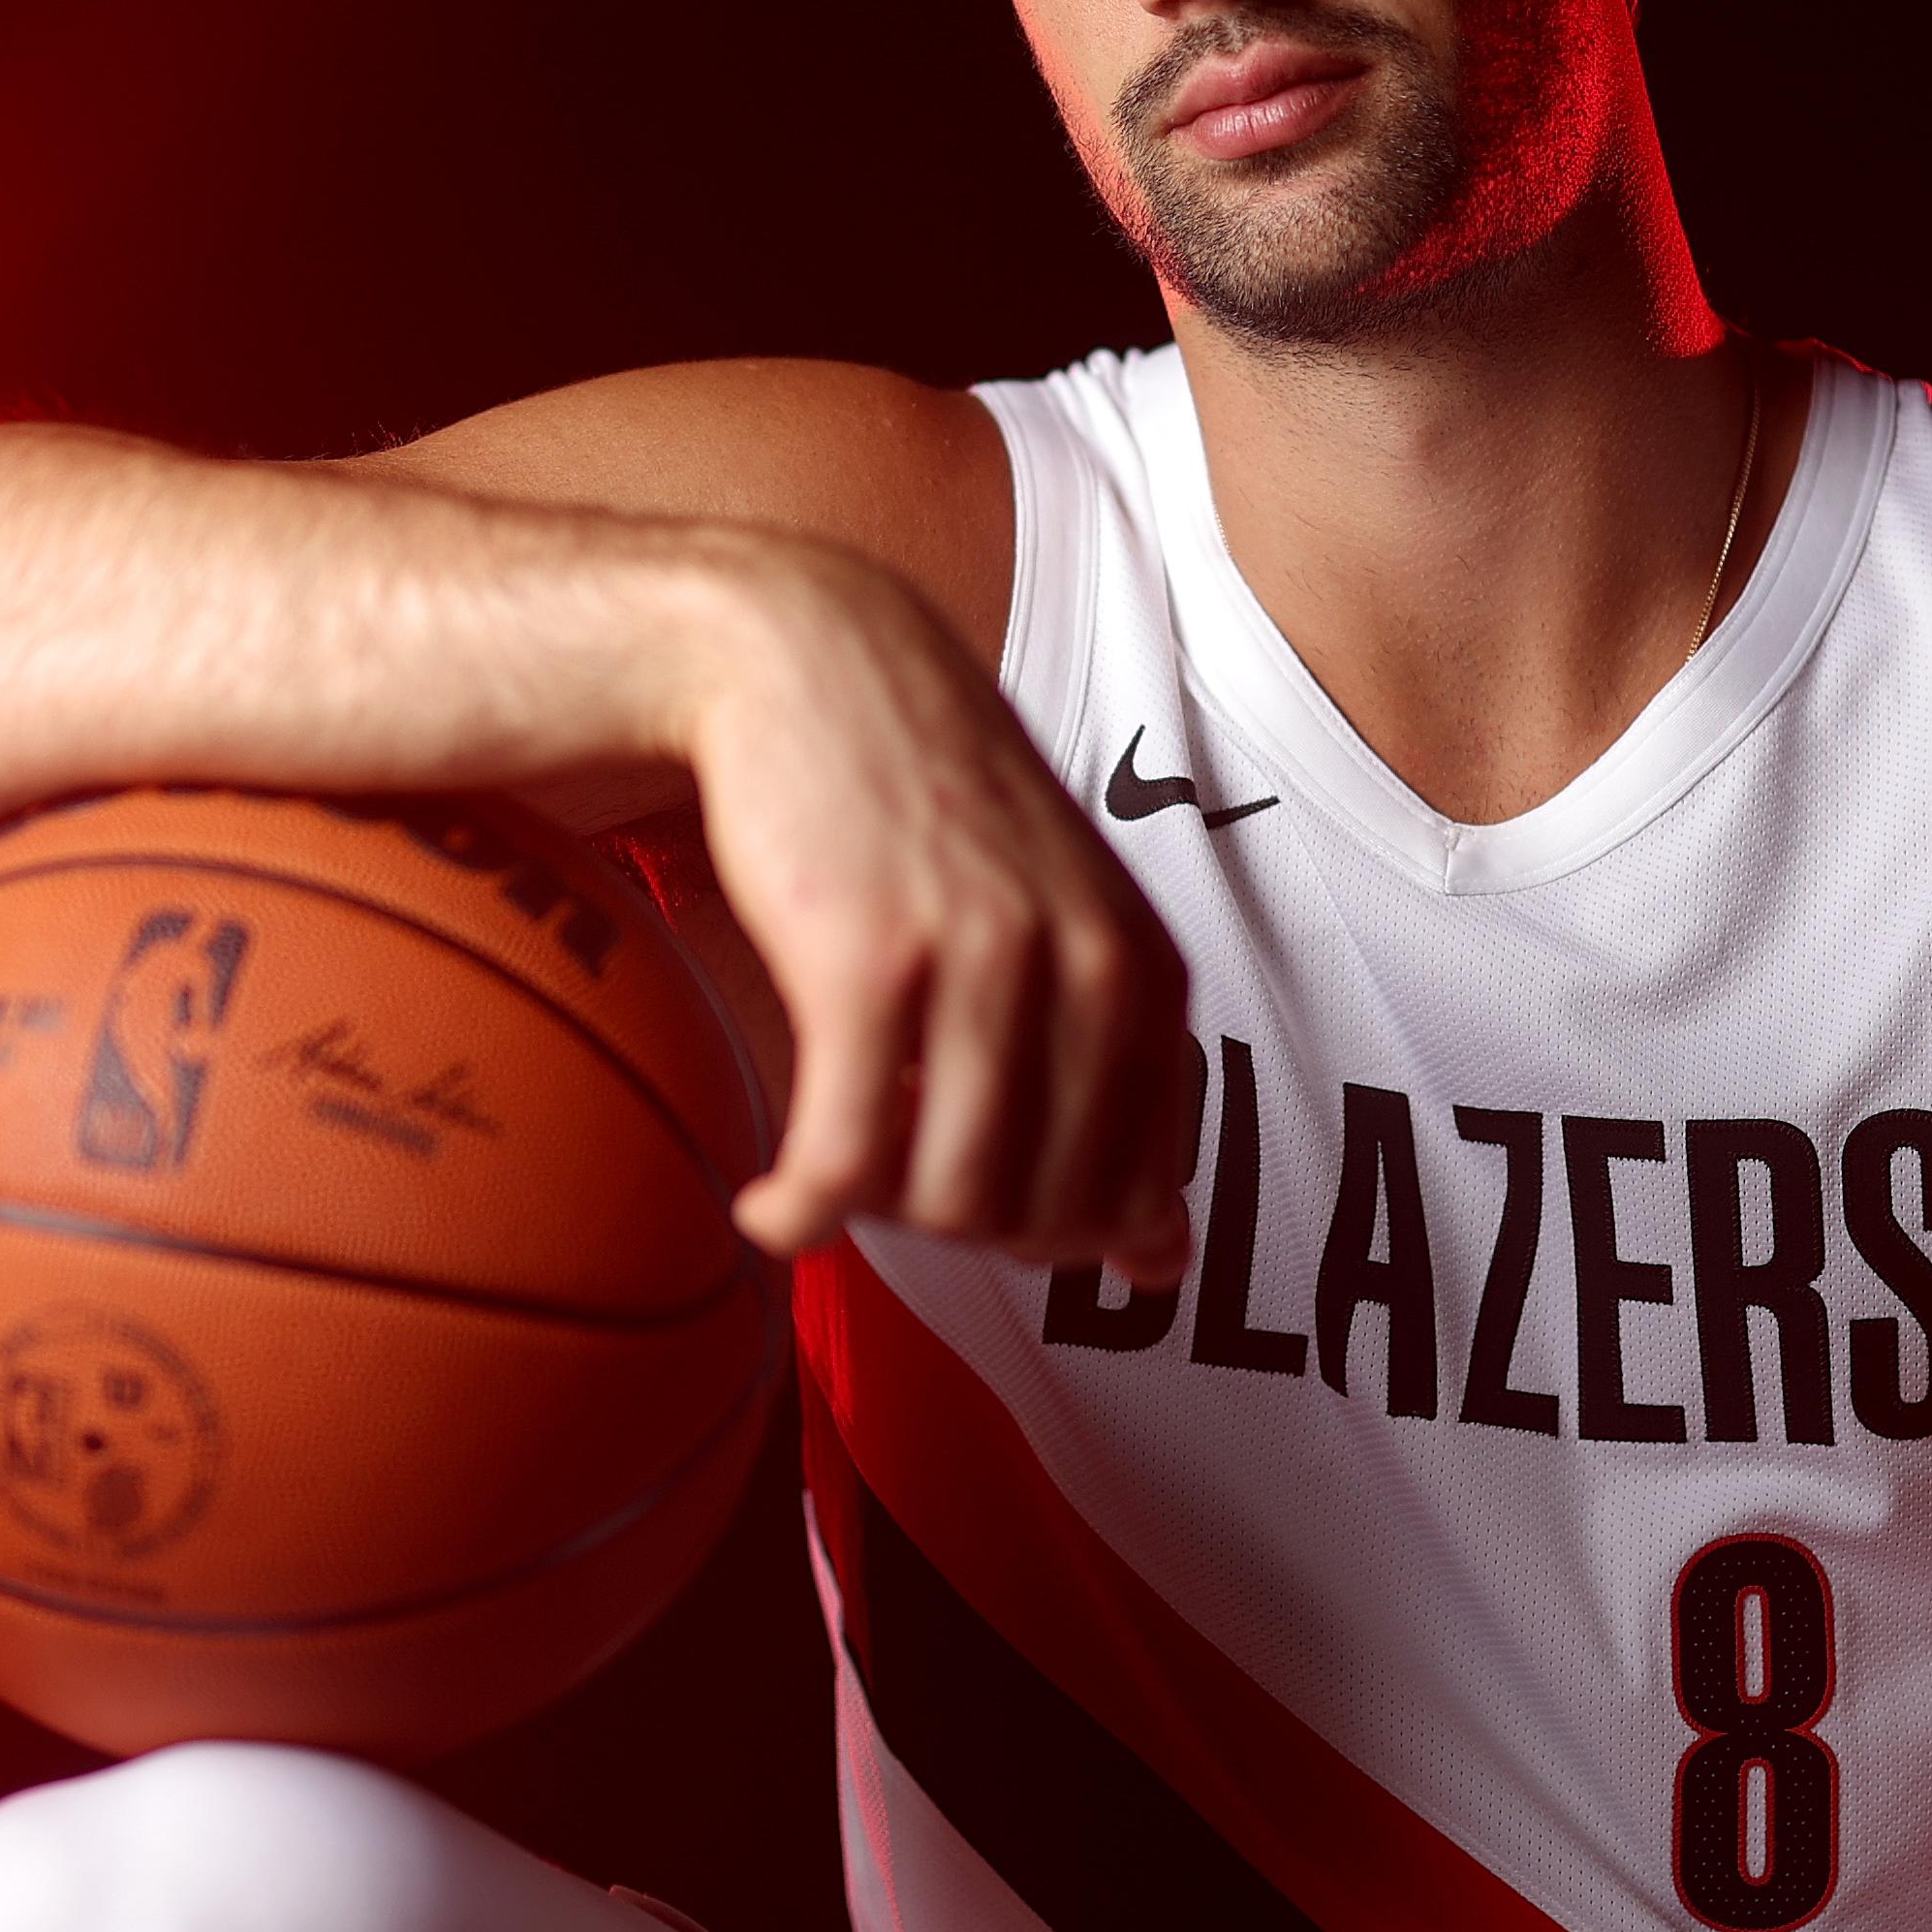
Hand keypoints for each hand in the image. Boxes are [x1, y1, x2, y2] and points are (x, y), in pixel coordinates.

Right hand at [678, 537, 1194, 1283]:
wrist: (811, 662)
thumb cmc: (931, 812)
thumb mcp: (1065, 927)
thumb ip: (1123, 1089)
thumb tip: (1162, 1269)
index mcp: (1145, 970)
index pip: (1135, 1195)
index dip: (1049, 1236)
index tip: (977, 1204)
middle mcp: (1085, 967)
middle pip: (1041, 1216)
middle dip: (961, 1235)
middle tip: (892, 1184)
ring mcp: (980, 965)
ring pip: (949, 1202)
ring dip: (877, 1224)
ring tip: (833, 1177)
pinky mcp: (864, 967)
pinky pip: (842, 1167)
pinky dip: (799, 1216)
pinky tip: (769, 1208)